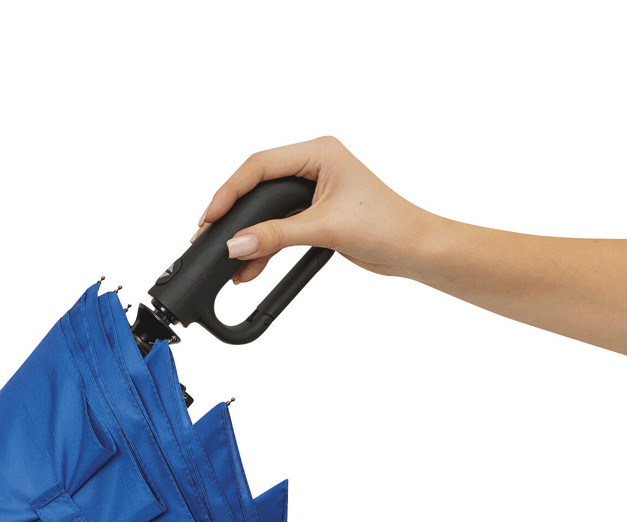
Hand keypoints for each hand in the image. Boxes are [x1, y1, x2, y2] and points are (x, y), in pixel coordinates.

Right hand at [195, 136, 626, 357]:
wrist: (417, 250)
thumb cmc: (388, 226)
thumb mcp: (324, 230)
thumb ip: (275, 237)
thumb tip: (236, 244)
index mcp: (319, 152)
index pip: (258, 165)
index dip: (228, 192)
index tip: (209, 219)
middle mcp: (315, 164)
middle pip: (256, 185)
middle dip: (233, 215)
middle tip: (209, 237)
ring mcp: (315, 188)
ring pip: (265, 209)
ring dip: (248, 235)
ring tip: (229, 259)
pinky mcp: (317, 212)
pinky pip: (279, 225)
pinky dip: (265, 245)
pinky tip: (251, 265)